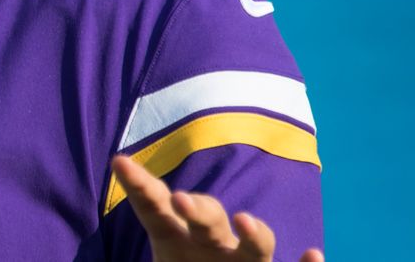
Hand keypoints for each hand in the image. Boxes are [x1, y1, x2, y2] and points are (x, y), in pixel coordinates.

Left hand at [111, 155, 324, 261]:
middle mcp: (212, 244)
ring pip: (254, 246)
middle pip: (208, 220)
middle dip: (197, 208)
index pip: (153, 208)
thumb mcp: (156, 254)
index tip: (120, 162)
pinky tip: (313, 255)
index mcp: (174, 239)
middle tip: (180, 200)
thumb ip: (142, 217)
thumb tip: (102, 202)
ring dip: (254, 233)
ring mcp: (243, 261)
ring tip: (245, 222)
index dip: (139, 185)